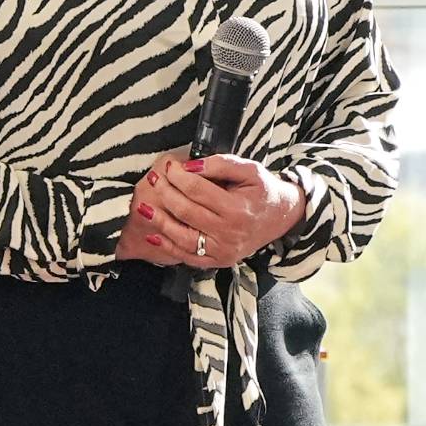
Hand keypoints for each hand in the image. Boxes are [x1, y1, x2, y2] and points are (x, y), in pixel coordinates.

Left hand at [124, 151, 306, 268]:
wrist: (282, 217)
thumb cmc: (263, 191)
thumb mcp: (250, 169)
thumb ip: (221, 164)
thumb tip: (190, 166)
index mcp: (238, 209)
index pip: (198, 191)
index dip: (179, 176)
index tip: (168, 166)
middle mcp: (229, 233)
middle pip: (187, 212)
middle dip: (166, 193)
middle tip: (155, 180)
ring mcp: (223, 250)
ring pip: (183, 238)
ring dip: (160, 222)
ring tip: (143, 208)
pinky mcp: (219, 261)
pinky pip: (188, 257)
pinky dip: (168, 247)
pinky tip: (154, 235)